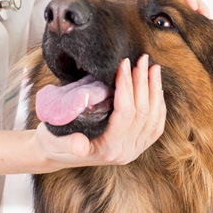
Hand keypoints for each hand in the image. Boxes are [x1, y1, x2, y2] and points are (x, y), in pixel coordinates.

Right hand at [33, 54, 165, 169]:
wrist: (56, 153)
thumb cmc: (54, 141)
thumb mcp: (54, 141)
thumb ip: (68, 144)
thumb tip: (79, 145)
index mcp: (108, 149)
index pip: (126, 113)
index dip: (127, 86)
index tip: (124, 64)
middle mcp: (125, 152)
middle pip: (143, 113)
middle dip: (143, 83)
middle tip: (142, 59)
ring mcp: (134, 149)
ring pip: (154, 118)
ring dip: (155, 90)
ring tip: (153, 68)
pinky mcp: (138, 145)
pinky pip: (156, 125)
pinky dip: (158, 104)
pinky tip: (156, 87)